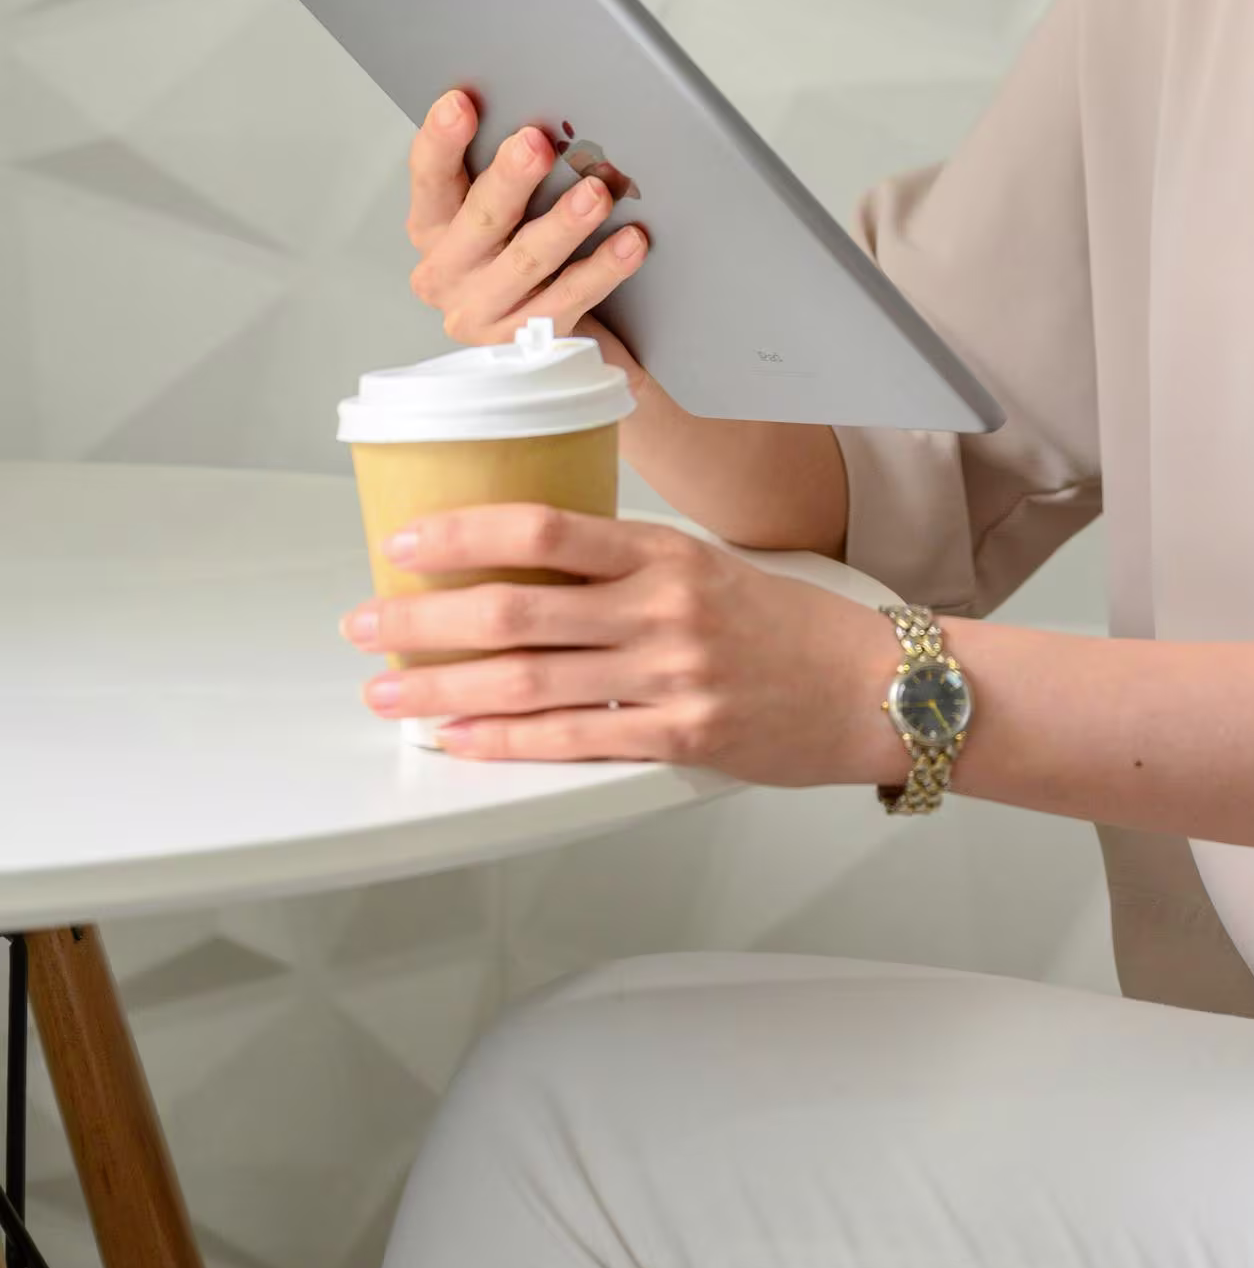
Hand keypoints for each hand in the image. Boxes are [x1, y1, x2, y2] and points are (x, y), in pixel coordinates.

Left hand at [338, 503, 908, 782]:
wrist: (873, 686)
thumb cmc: (785, 626)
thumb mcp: (705, 568)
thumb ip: (625, 568)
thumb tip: (527, 567)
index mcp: (663, 551)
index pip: (547, 525)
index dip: (466, 533)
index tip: (406, 541)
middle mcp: (661, 607)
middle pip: (518, 606)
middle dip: (425, 617)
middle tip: (366, 623)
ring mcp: (670, 675)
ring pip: (530, 678)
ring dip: (443, 687)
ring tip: (389, 692)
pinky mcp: (679, 737)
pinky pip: (571, 740)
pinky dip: (503, 741)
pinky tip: (458, 739)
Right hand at [406, 87, 650, 357]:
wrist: (543, 342)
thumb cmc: (517, 255)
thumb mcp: (500, 214)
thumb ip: (508, 173)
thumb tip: (550, 122)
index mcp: (433, 228)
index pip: (430, 178)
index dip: (442, 140)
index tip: (460, 103)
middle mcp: (449, 271)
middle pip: (481, 219)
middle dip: (510, 179)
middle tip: (536, 145)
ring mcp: (483, 310)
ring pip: (527, 260)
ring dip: (564, 223)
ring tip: (596, 193)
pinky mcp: (525, 341)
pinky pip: (569, 299)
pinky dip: (602, 268)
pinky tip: (628, 243)